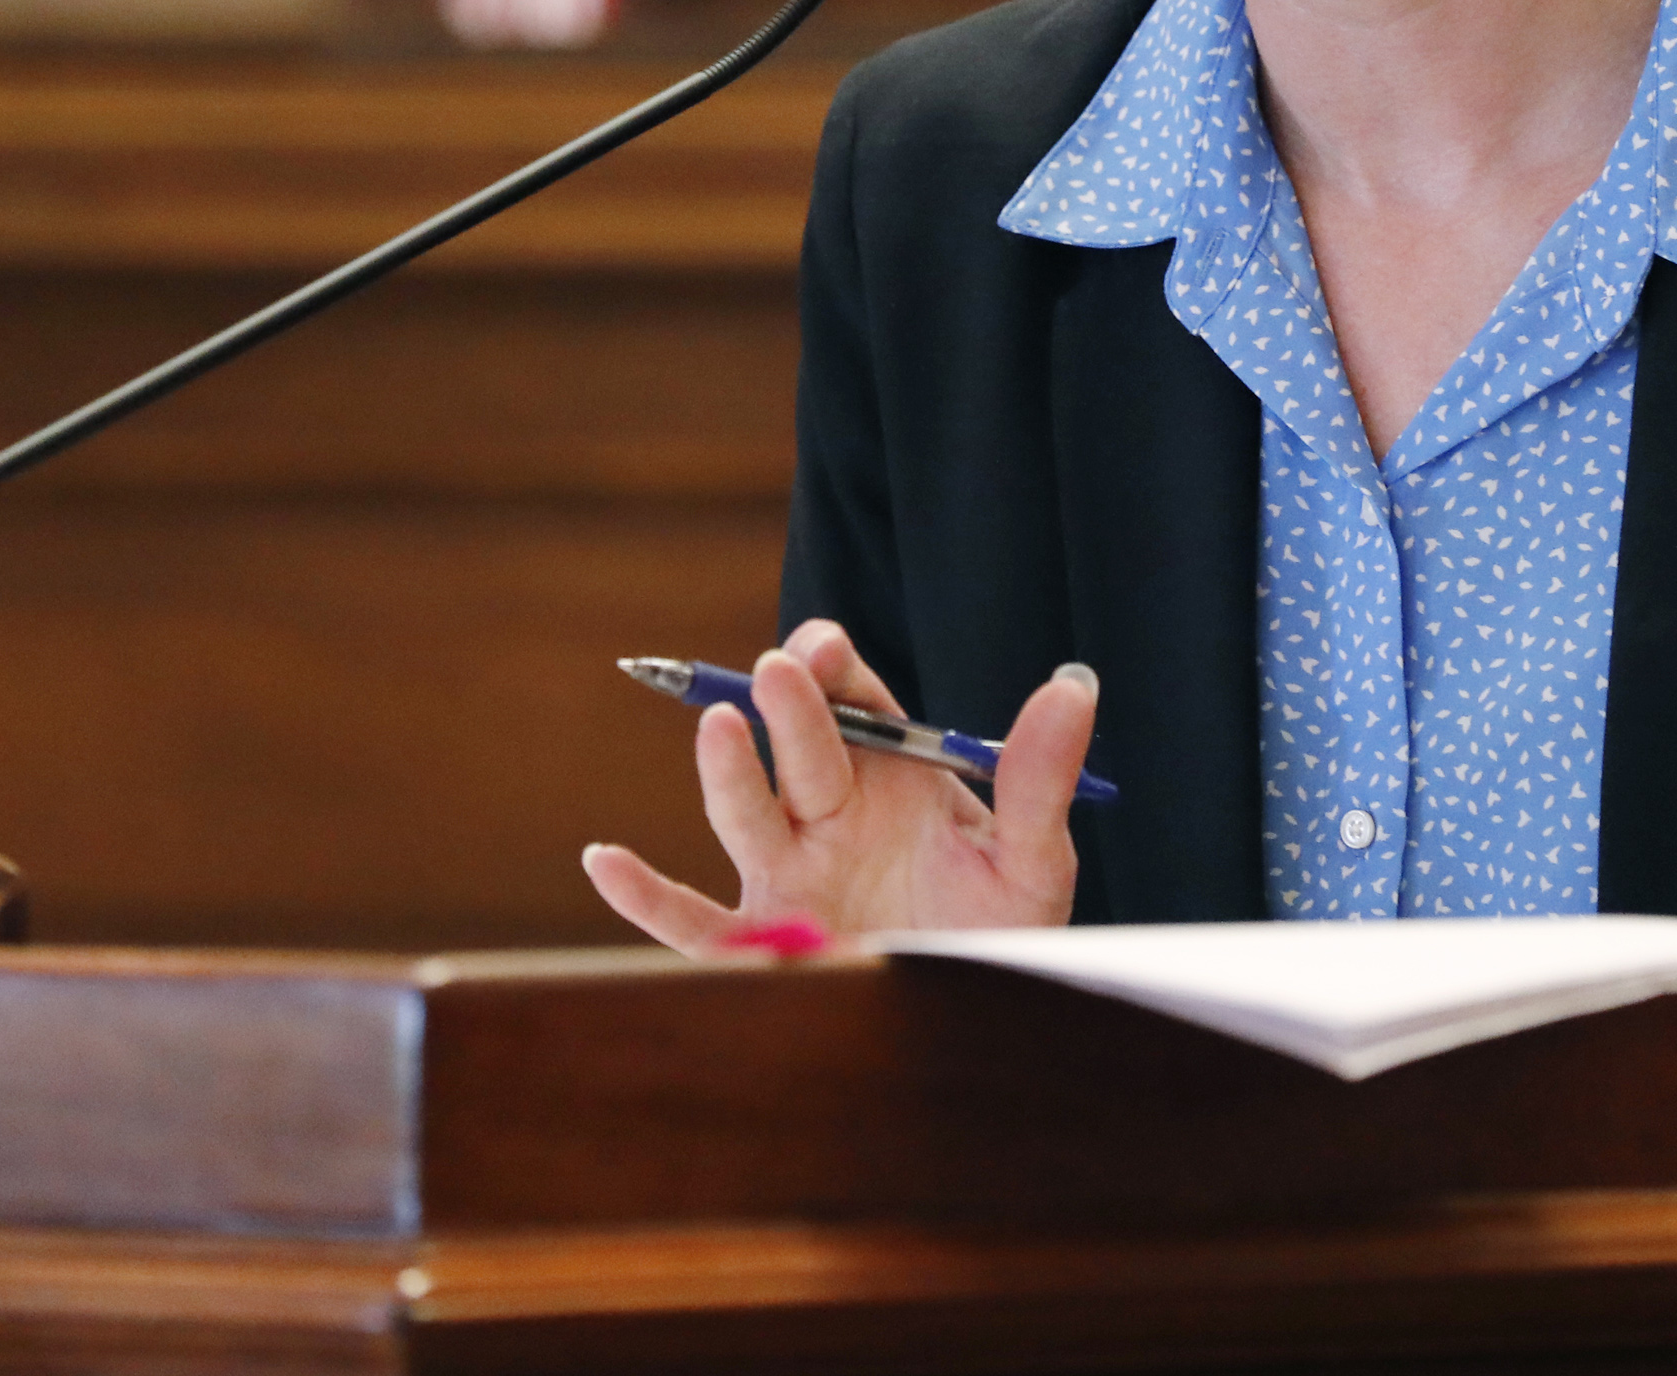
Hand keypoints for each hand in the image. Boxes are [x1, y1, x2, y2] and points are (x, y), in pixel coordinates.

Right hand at [582, 619, 1094, 955]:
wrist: (983, 1024)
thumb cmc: (1001, 933)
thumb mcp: (1033, 858)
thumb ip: (1040, 776)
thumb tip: (1073, 686)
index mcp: (890, 776)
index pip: (852, 700)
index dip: (833, 669)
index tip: (825, 652)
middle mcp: (829, 815)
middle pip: (799, 748)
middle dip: (790, 708)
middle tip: (784, 673)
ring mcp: (788, 875)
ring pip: (746, 814)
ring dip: (728, 771)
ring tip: (722, 728)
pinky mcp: (762, 940)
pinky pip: (692, 921)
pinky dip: (643, 895)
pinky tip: (604, 860)